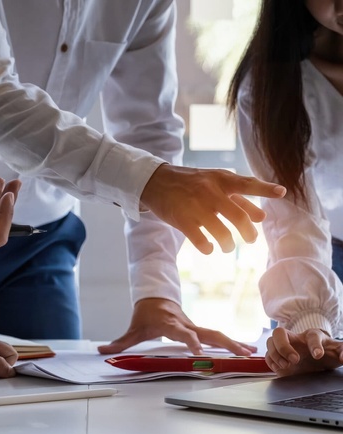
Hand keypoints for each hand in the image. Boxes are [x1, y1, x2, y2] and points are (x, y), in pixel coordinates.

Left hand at [98, 298, 256, 355]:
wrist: (155, 296)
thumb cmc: (145, 313)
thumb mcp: (133, 328)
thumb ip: (120, 342)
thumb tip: (101, 350)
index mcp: (170, 323)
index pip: (182, 332)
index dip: (190, 341)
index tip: (199, 352)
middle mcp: (186, 323)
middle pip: (208, 333)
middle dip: (224, 343)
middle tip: (240, 353)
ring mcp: (194, 325)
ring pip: (216, 333)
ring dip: (233, 342)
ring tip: (251, 352)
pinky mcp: (198, 328)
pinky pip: (215, 335)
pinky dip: (230, 341)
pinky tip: (244, 349)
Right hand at [140, 164, 285, 253]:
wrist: (156, 181)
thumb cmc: (190, 183)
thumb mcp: (214, 183)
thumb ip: (239, 198)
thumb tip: (262, 216)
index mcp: (220, 180)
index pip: (246, 184)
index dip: (265, 188)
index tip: (282, 192)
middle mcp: (209, 191)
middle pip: (238, 217)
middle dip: (248, 234)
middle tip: (250, 240)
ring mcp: (195, 206)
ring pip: (221, 232)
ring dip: (228, 244)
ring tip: (226, 247)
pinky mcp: (181, 220)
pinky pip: (200, 241)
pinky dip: (208, 248)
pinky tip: (209, 248)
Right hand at [265, 327, 342, 375]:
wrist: (318, 359)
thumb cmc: (327, 352)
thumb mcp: (337, 351)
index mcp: (312, 336)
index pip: (311, 336)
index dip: (314, 345)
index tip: (318, 355)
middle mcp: (295, 339)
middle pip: (279, 332)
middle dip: (284, 346)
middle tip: (294, 359)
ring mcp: (284, 346)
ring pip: (270, 342)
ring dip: (276, 354)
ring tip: (286, 365)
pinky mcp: (278, 357)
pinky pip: (267, 355)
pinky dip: (271, 361)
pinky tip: (279, 367)